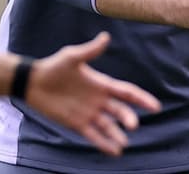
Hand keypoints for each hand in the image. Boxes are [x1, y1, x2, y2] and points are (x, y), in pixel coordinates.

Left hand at [25, 32, 160, 156]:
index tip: (155, 106)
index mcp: (101, 84)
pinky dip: (103, 143)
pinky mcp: (77, 123)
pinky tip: (114, 151)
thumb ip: (90, 50)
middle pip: (119, 111)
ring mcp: (88, 112)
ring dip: (116, 135)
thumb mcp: (71, 57)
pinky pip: (93, 135)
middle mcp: (98, 100)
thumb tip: (106, 37)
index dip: (141, 99)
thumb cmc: (53, 67)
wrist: (33, 82)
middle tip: (132, 125)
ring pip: (108, 126)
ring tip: (123, 144)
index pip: (125, 92)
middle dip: (127, 118)